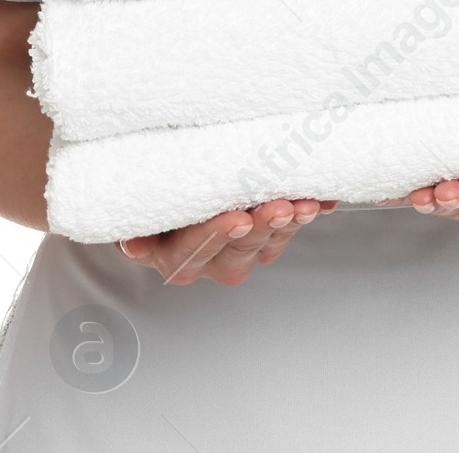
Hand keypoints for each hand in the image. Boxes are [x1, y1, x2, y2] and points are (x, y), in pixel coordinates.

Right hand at [116, 197, 336, 285]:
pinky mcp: (268, 240)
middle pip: (240, 247)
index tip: (237, 220)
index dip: (216, 234)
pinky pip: (291, 227)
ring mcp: (243, 251)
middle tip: (280, 207)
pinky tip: (324, 200)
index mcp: (175, 256)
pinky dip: (308, 212)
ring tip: (306, 203)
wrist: (171, 197)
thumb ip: (139, 229)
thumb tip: (133, 245)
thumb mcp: (138, 212)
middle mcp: (211, 260)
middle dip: (262, 226)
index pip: (194, 248)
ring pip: (271, 240)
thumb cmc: (154, 203)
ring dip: (291, 220)